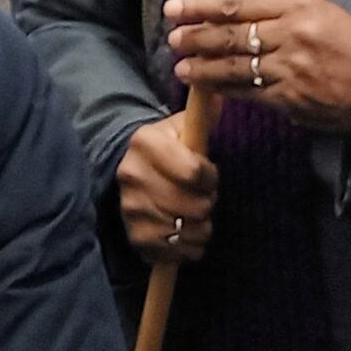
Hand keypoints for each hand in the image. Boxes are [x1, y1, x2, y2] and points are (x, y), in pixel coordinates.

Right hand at [116, 113, 215, 265]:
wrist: (131, 171)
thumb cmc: (166, 150)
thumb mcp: (182, 127)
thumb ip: (202, 114)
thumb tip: (219, 97)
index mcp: (145, 142)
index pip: (194, 172)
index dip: (210, 177)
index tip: (209, 175)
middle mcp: (132, 175)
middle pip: (193, 205)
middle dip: (207, 203)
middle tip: (202, 196)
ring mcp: (131, 208)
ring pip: (188, 231)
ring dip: (201, 226)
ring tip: (195, 214)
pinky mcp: (135, 236)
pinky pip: (178, 253)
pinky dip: (191, 247)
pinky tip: (187, 233)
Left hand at [165, 0, 350, 132]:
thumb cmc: (344, 39)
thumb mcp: (312, 7)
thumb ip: (269, 2)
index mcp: (295, 5)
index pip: (236, 3)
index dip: (199, 5)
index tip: (174, 7)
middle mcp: (290, 35)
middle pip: (230, 35)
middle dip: (196, 37)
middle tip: (173, 38)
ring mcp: (289, 69)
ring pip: (234, 67)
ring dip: (203, 68)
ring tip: (182, 66)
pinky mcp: (290, 99)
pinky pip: (248, 92)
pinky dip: (225, 89)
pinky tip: (208, 86)